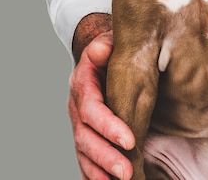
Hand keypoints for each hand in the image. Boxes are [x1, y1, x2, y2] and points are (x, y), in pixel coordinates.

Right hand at [68, 29, 135, 179]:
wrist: (99, 56)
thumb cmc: (110, 49)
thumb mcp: (108, 41)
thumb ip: (105, 45)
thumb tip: (101, 50)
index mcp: (82, 85)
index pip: (92, 110)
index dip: (109, 127)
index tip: (129, 140)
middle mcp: (77, 108)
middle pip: (86, 138)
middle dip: (106, 158)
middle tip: (126, 172)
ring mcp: (79, 124)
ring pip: (84, 153)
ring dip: (100, 171)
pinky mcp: (86, 135)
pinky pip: (85, 159)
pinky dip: (93, 174)